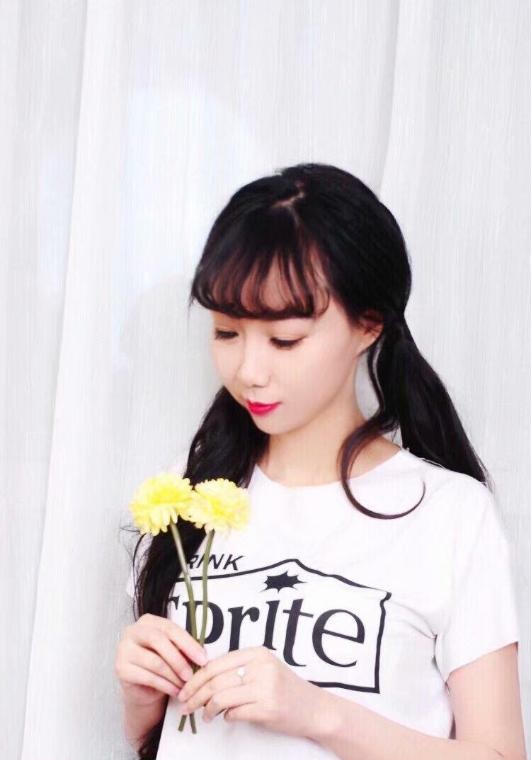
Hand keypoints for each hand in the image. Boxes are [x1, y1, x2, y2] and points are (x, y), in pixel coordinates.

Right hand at [115, 613, 207, 707]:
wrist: (143, 689)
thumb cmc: (161, 664)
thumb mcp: (173, 652)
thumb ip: (182, 647)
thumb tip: (203, 654)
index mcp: (147, 621)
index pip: (169, 628)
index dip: (188, 643)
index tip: (203, 658)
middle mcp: (132, 631)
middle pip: (158, 641)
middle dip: (179, 659)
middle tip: (192, 675)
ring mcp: (123, 650)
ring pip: (154, 662)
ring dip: (174, 676)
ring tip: (185, 685)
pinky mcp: (121, 669)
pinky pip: (148, 677)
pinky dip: (165, 685)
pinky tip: (176, 691)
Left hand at [176, 645, 325, 737]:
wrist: (314, 709)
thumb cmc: (284, 689)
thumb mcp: (264, 670)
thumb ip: (238, 670)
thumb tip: (202, 680)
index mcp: (256, 653)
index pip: (215, 664)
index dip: (195, 678)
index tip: (184, 689)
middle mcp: (260, 667)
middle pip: (214, 681)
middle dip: (194, 695)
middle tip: (185, 706)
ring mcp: (264, 687)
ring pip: (220, 697)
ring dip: (207, 709)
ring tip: (205, 716)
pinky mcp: (267, 708)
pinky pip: (234, 713)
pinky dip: (225, 717)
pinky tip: (226, 718)